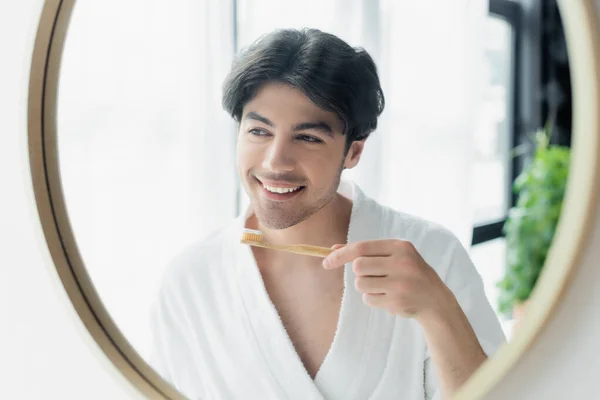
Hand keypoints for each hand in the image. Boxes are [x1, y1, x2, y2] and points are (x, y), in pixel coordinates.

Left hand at [323, 240, 452, 318]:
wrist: (435, 300)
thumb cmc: (409, 273)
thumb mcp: (393, 256)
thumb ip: (365, 252)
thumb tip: (333, 249)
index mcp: (401, 247)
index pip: (361, 247)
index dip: (341, 254)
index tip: (326, 261)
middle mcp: (402, 263)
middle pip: (358, 266)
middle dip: (359, 273)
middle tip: (373, 275)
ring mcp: (400, 284)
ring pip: (360, 284)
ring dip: (365, 287)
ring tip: (383, 287)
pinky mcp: (397, 302)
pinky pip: (368, 299)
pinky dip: (373, 299)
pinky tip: (389, 297)